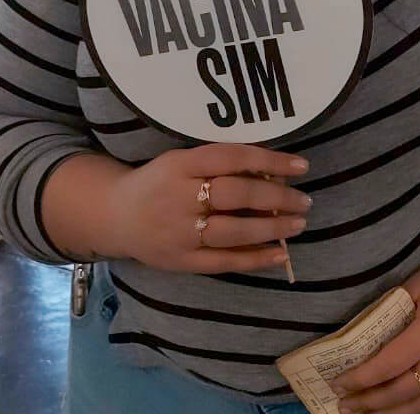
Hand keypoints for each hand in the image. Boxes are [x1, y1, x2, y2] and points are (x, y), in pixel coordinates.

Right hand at [105, 144, 310, 273]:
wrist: (114, 215)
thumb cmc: (161, 181)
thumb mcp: (184, 160)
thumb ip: (223, 165)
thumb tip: (276, 175)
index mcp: (181, 164)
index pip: (232, 158)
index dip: (269, 161)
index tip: (302, 166)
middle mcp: (179, 197)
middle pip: (234, 195)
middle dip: (276, 198)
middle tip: (305, 200)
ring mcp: (179, 233)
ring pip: (232, 232)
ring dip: (271, 228)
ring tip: (299, 223)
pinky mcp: (180, 261)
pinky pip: (222, 262)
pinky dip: (254, 259)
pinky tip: (280, 254)